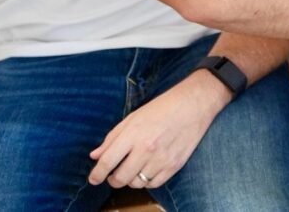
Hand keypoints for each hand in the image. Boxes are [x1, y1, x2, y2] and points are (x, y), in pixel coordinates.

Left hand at [88, 71, 230, 188]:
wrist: (195, 104)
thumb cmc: (163, 107)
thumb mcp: (133, 117)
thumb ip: (113, 137)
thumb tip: (95, 155)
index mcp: (134, 134)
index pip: (107, 162)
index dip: (96, 174)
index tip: (93, 179)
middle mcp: (147, 148)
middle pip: (120, 178)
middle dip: (112, 179)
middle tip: (113, 175)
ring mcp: (162, 159)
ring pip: (136, 183)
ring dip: (130, 180)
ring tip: (133, 170)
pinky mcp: (175, 165)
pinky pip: (154, 184)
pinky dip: (147, 181)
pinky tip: (147, 171)